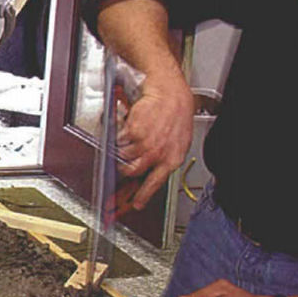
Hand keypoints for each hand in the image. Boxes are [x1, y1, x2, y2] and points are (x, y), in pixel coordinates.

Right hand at [114, 73, 193, 208]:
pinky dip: (121, 134)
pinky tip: (130, 126)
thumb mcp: (178, 141)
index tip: (135, 204)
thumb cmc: (176, 112)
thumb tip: (151, 173)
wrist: (168, 92)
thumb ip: (165, 158)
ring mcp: (144, 144)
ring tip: (131, 137)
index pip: (154, 184)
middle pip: (131, 172)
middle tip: (122, 165)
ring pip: (123, 156)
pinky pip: (119, 141)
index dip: (142, 197)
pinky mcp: (133, 133)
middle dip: (124, 169)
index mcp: (172, 159)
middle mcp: (158, 154)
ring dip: (123, 148)